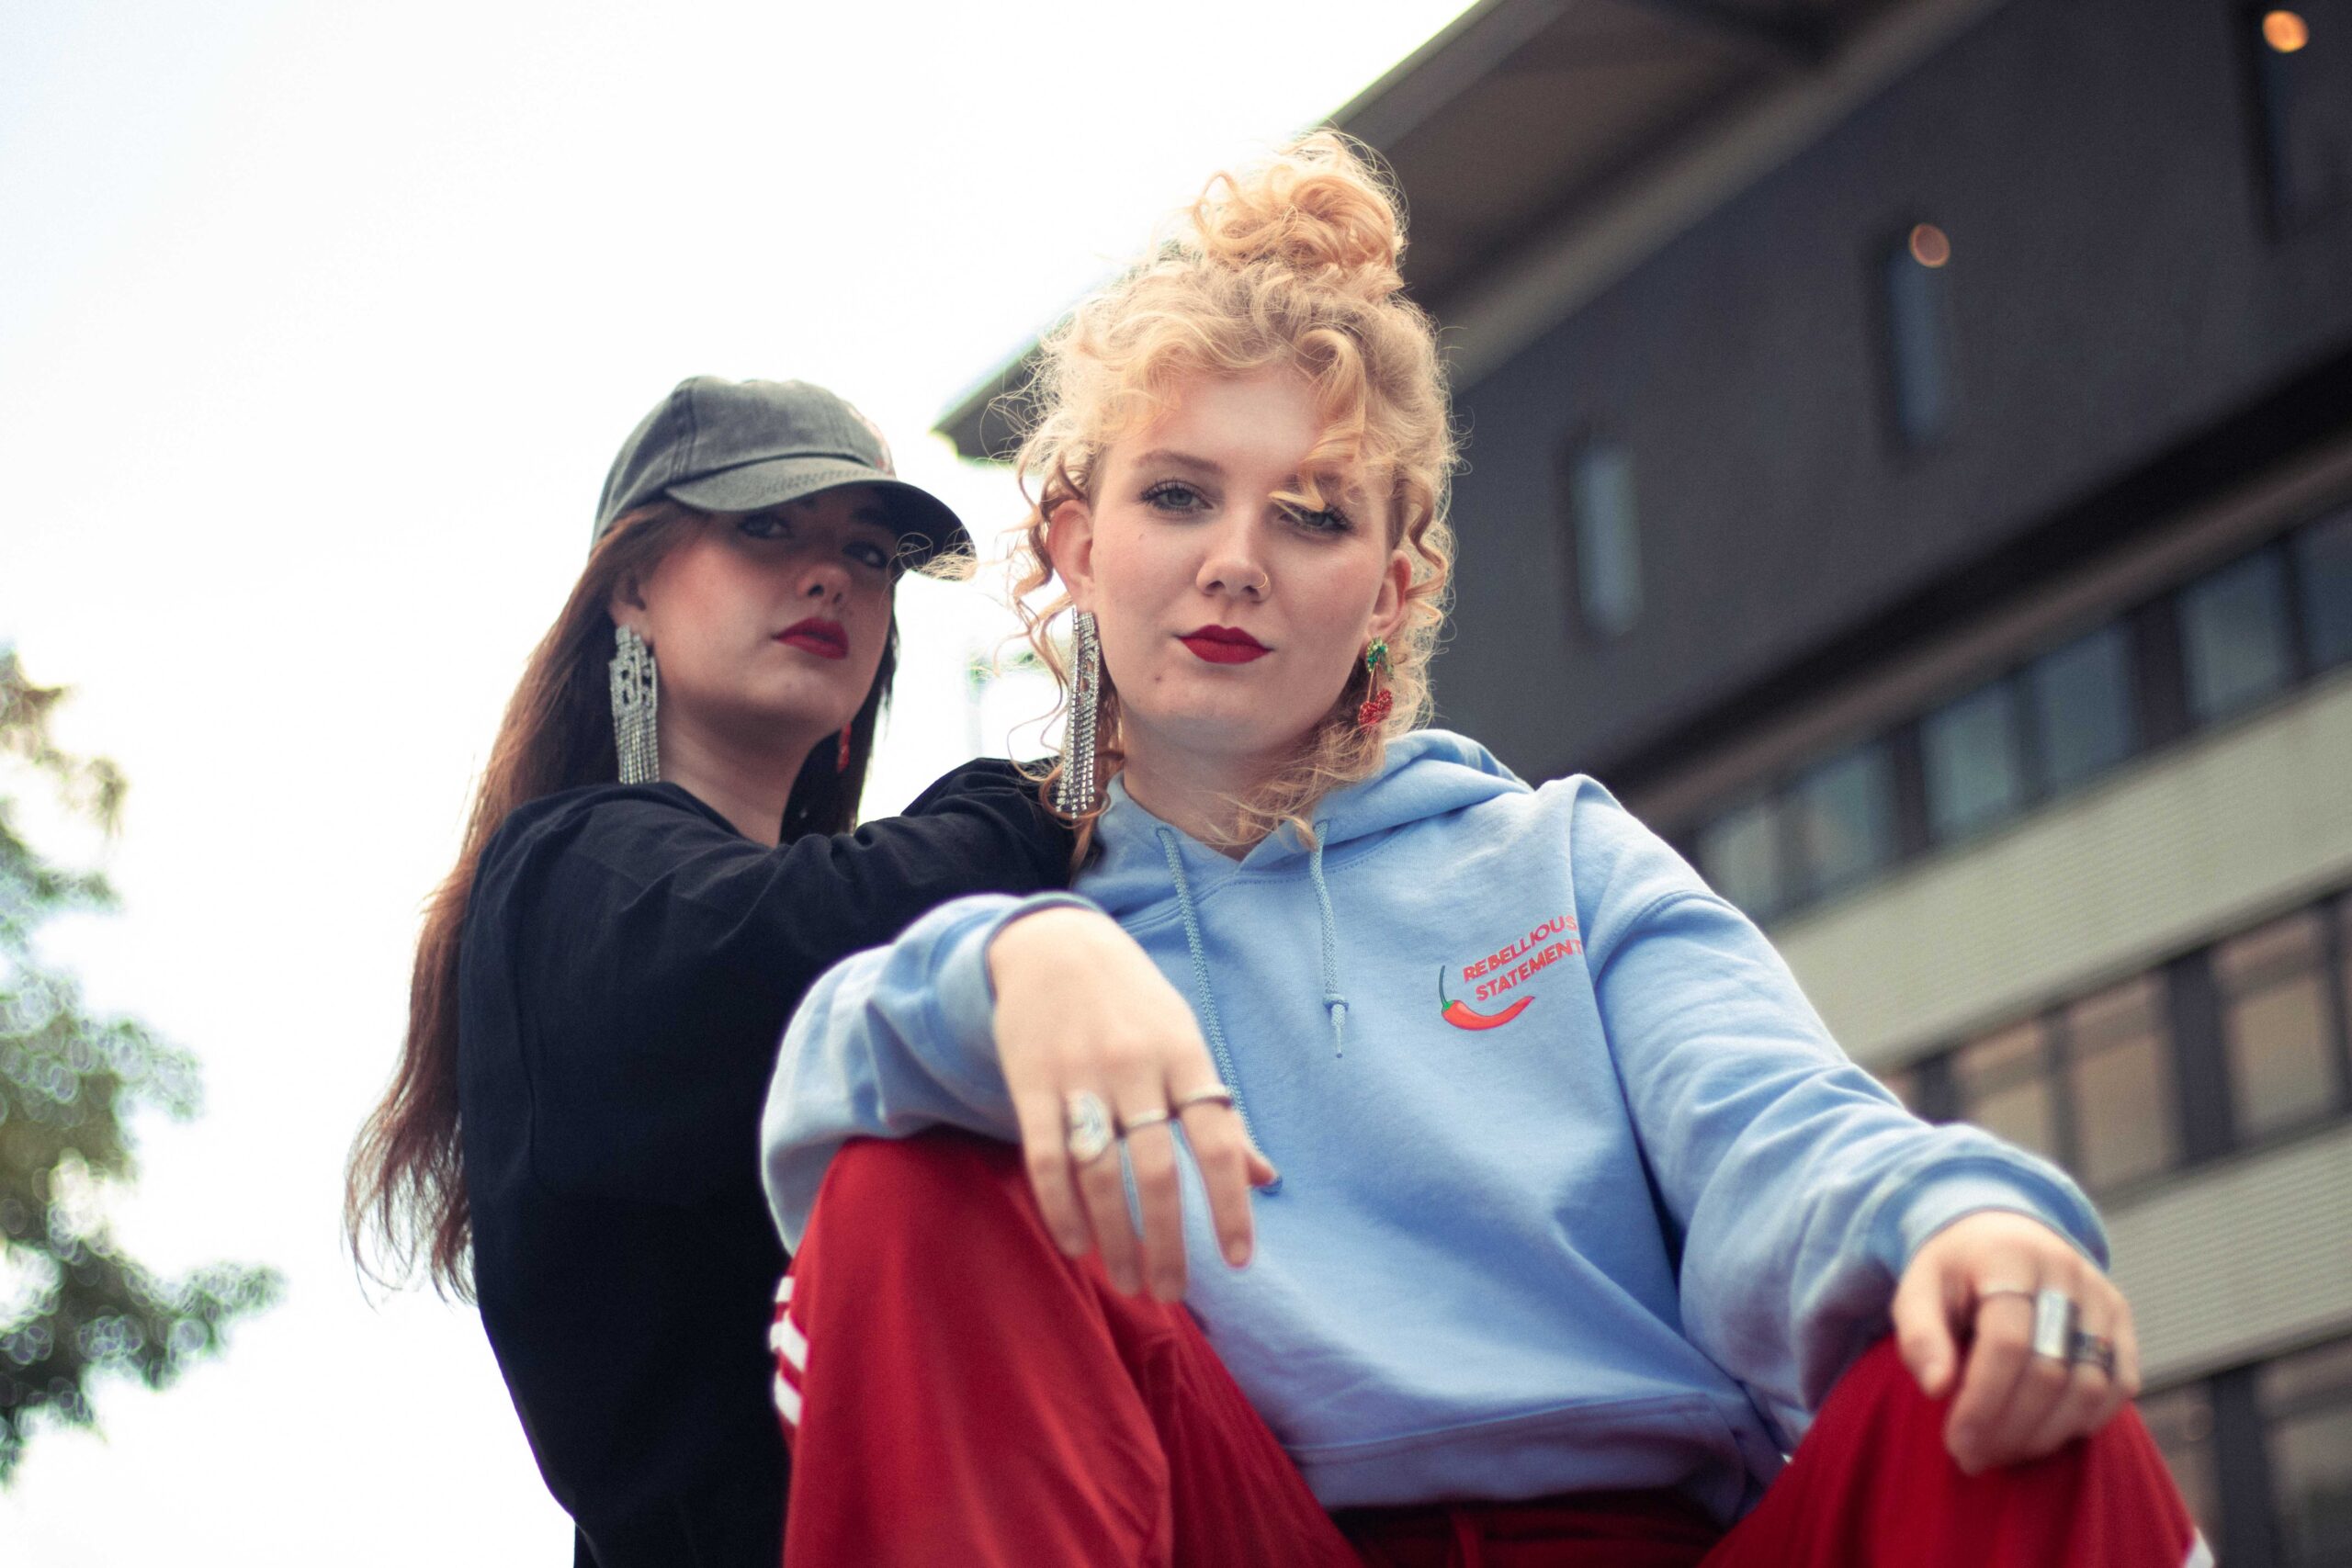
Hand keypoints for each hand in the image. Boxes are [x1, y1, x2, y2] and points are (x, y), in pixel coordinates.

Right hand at [987, 906, 1276, 1300]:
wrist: (1055, 945)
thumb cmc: (1134, 1006)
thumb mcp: (1186, 1042)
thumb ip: (1221, 1113)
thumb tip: (1264, 1178)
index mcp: (1184, 1056)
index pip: (1218, 1141)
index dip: (1231, 1204)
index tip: (1238, 1261)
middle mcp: (1135, 1067)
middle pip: (1157, 1170)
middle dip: (1167, 1241)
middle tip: (1170, 1292)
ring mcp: (1080, 1075)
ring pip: (1100, 1173)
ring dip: (1114, 1237)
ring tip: (1128, 1280)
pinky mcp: (1031, 1083)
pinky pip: (1045, 1157)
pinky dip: (1061, 1209)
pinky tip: (1076, 1245)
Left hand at [1891, 1210, 2140, 1473]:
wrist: (2003, 1234)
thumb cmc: (1954, 1272)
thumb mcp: (1917, 1288)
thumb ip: (1919, 1334)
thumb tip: (1935, 1388)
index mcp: (2008, 1257)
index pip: (2007, 1343)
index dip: (1983, 1402)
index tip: (1956, 1443)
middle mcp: (2065, 1271)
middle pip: (2050, 1370)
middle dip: (2011, 1428)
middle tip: (1975, 1458)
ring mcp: (2101, 1294)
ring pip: (2091, 1385)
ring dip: (2046, 1434)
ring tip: (2002, 1452)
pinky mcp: (2121, 1318)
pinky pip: (2120, 1385)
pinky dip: (2085, 1421)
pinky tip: (2042, 1435)